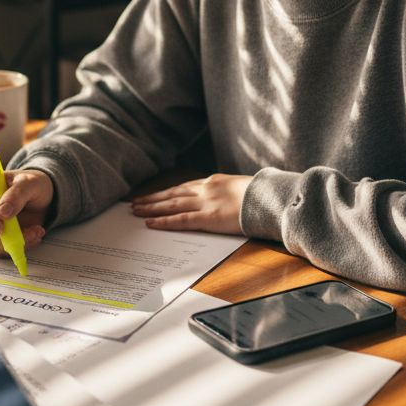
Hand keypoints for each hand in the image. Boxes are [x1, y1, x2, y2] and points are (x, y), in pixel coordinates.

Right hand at [0, 169, 53, 257]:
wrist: (39, 198)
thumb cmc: (30, 185)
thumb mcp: (29, 182)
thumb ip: (17, 194)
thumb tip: (2, 212)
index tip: (1, 226)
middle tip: (24, 234)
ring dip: (11, 243)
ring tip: (34, 232)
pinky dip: (15, 247)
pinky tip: (31, 236)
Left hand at [129, 173, 251, 234]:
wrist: (271, 198)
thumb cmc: (262, 195)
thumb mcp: (242, 188)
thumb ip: (228, 192)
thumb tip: (226, 199)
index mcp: (214, 182)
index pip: (184, 187)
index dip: (167, 191)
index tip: (154, 194)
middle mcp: (205, 189)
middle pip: (173, 194)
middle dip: (153, 199)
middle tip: (135, 202)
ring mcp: (206, 203)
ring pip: (171, 205)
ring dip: (152, 208)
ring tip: (136, 211)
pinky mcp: (208, 217)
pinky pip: (181, 220)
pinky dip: (163, 221)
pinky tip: (150, 223)